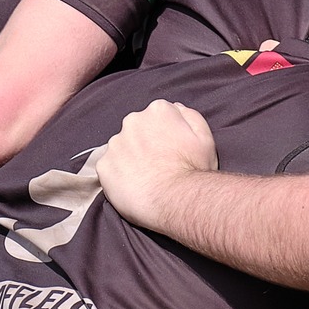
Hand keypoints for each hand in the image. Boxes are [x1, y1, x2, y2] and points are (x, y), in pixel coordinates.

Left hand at [96, 101, 218, 233]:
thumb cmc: (193, 171)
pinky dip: (117, 175)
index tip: (170, 151)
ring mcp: (115, 143)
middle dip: (144, 144)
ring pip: (120, 148)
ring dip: (129, 159)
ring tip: (145, 178)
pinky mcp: (103, 165)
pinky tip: (132, 186)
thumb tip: (176, 108)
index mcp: (158, 111)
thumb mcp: (205, 138)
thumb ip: (190, 116)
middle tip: (157, 166)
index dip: (164, 135)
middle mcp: (133, 121)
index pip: (157, 117)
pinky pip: (107, 167)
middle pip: (136, 130)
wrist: (176, 200)